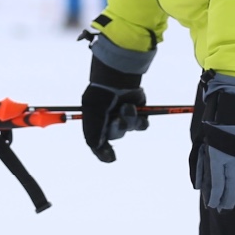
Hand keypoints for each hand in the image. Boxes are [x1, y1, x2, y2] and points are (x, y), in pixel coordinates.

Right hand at [81, 35, 154, 161]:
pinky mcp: (138, 111)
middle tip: (116, 119)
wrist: (117, 77)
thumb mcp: (92, 115)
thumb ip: (93, 136)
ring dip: (130, 120)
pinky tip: (136, 108)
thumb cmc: (101, 95)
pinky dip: (141, 119)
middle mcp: (110, 118)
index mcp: (96, 120)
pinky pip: (142, 124)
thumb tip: (99, 149)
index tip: (111, 157)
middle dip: (117, 129)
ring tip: (127, 107)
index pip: (99, 142)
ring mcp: (125, 114)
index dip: (104, 151)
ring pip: (130, 128)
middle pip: (117, 135)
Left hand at [191, 73, 234, 209]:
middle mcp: (233, 159)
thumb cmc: (216, 129)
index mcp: (217, 156)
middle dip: (229, 200)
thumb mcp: (203, 145)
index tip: (214, 206)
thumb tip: (200, 186)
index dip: (216, 198)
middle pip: (233, 187)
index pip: (217, 184)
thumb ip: (201, 165)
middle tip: (226, 207)